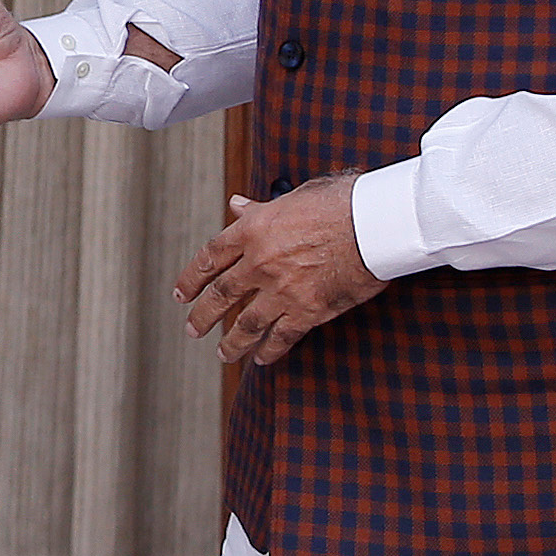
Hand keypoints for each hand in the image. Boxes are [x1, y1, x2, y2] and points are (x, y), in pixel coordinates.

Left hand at [173, 174, 385, 364]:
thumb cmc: (339, 202)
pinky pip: (281, 337)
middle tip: (192, 328)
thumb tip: (237, 204)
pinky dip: (269, 350)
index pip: (210, 256)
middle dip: (203, 315)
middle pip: (221, 294)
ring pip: (246, 323)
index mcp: (253, 230)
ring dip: (232, 342)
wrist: (373, 225)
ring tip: (223, 354)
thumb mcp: (293, 197)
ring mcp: (282, 289)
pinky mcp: (307, 311)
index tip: (182, 293)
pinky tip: (261, 358)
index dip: (191, 277)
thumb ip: (260, 208)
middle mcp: (260, 262)